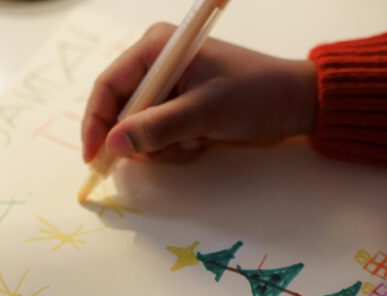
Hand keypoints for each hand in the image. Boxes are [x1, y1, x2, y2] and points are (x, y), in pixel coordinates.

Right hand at [82, 23, 316, 162]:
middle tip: (166, 148)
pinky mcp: (179, 111)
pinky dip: (176, 148)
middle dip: (141, 137)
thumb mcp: (205, 110)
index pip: (109, 85)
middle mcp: (157, 67)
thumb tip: (113, 144)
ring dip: (163, 145)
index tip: (93, 155)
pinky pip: (159, 139)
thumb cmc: (254, 95)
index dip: (96, 121)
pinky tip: (203, 140)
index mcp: (157, 49)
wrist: (293, 105)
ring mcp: (168, 91)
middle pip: (122, 111)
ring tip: (196, 139)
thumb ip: (157, 127)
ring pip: (140, 131)